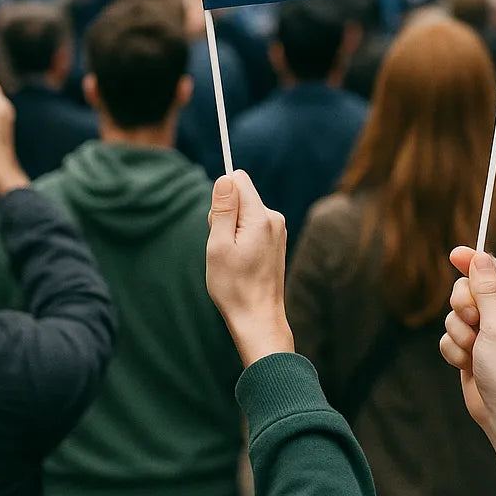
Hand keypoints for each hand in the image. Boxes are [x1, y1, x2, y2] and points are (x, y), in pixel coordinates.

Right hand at [205, 172, 293, 366]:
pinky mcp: (276, 239)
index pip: (238, 179)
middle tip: (223, 246)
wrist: (259, 318)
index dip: (221, 197)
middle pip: (241, 195)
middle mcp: (274, 218)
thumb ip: (222, 210)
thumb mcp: (219, 246)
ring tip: (232, 257)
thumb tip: (225, 177)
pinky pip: (252, 225)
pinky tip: (241, 260)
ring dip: (232, 229)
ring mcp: (277, 229)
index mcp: (261, 217)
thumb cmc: (234, 286)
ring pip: (245, 211)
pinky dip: (241, 238)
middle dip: (225, 214)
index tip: (217, 223)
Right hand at [440, 247, 495, 486]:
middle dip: (461, 306)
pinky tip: (467, 365)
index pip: (486, 267)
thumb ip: (486, 289)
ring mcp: (480, 329)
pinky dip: (453, 351)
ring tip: (474, 351)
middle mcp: (495, 311)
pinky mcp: (466, 347)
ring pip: (451, 315)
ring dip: (458, 334)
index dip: (470, 259)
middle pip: (462, 288)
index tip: (454, 254)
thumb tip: (479, 255)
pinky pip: (446, 337)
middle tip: (475, 323)